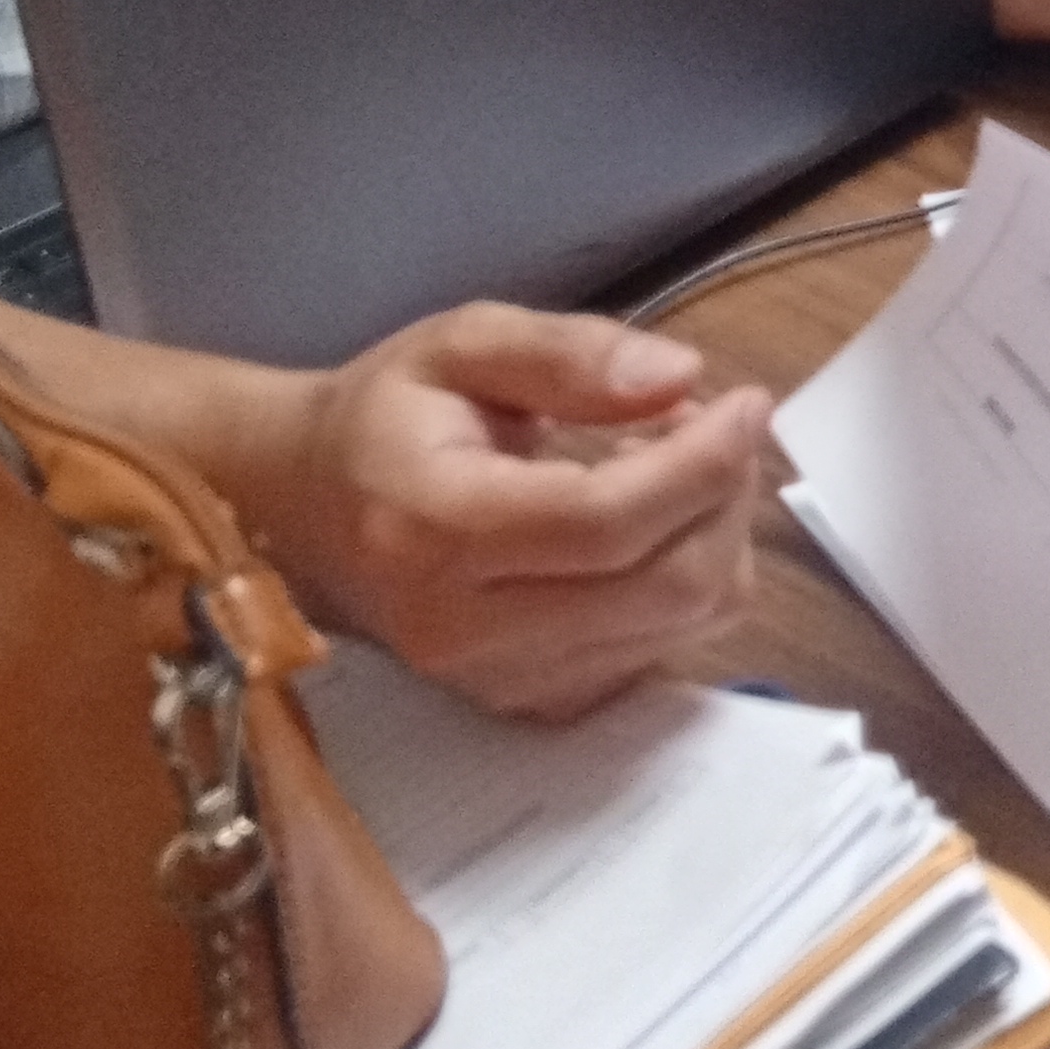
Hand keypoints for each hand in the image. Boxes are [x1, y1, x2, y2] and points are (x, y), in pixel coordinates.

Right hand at [248, 306, 770, 720]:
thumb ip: (570, 353)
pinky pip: (657, 653)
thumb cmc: (387, 418)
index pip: (607, 522)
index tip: (747, 400)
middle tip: (717, 426)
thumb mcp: (463, 343)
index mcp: (436, 529)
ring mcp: (498, 682)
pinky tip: (653, 526)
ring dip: (717, 536)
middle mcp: (465, 628)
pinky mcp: (529, 705)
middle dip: (724, 496)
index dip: (702, 462)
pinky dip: (687, 583)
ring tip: (680, 465)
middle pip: (665, 585)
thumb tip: (681, 377)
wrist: (302, 511)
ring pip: (679, 625)